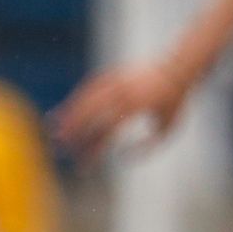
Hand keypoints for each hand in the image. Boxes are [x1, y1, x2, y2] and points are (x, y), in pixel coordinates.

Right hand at [52, 59, 187, 157]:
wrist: (179, 67)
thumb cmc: (174, 102)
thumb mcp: (168, 128)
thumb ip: (146, 147)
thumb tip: (120, 157)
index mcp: (136, 108)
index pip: (107, 133)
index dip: (93, 150)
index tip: (83, 165)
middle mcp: (123, 93)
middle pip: (91, 117)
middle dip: (73, 135)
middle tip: (60, 150)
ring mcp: (115, 82)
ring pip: (85, 100)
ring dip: (68, 117)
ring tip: (53, 131)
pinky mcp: (111, 74)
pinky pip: (88, 88)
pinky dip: (75, 100)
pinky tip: (64, 111)